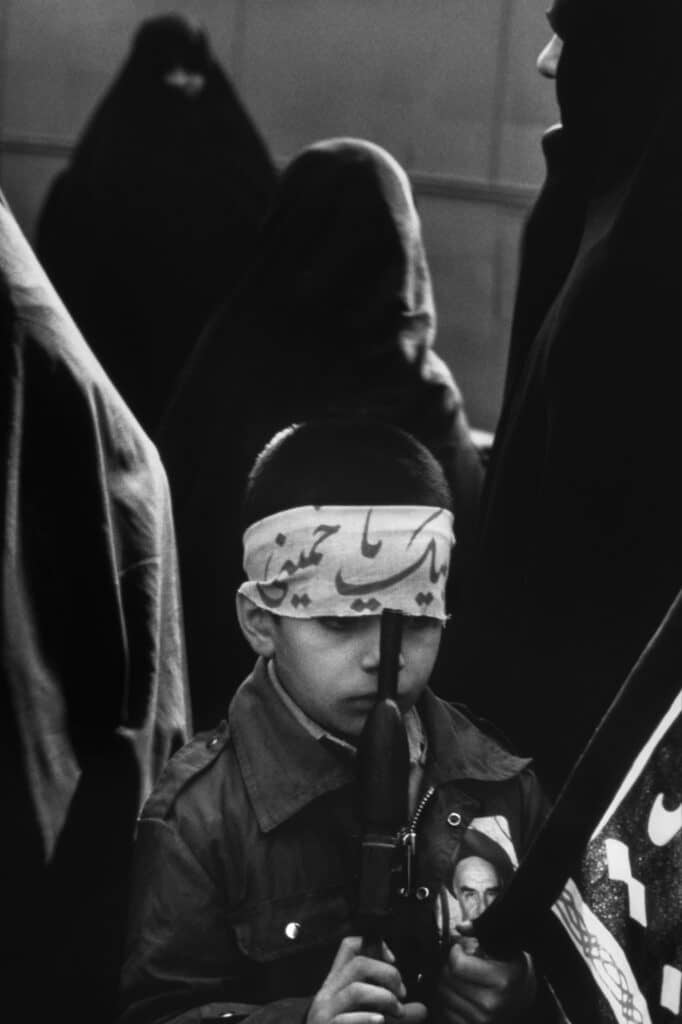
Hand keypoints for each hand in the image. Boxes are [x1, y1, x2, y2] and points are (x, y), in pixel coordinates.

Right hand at [307, 935, 427, 1023]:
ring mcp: (325, 1012)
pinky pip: (346, 1019)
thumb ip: (392, 1010)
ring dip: (384, 999)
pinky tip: (380, 1022)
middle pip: (359, 964)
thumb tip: (422, 1008)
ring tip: (398, 1012)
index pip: (349, 946)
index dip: (375, 945)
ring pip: (356, 990)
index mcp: (337, 982)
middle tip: (401, 994)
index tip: (394, 960)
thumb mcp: (368, 1016)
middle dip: (387, 974)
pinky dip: (367, 1019)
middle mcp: (328, 992)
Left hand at [435, 936, 534, 1023]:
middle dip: (447, 966)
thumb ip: (483, 933)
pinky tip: (457, 991)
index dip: (454, 952)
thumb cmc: (511, 968)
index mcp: (503, 980)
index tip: (460, 948)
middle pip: (448, 980)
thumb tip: (460, 927)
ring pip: (444, 996)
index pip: (458, 965)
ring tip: (456, 975)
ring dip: (445, 983)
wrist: (524, 997)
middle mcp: (494, 1003)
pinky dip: (447, 1001)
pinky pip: (447, 1013)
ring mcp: (484, 1020)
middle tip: (456, 961)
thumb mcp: (504, 946)